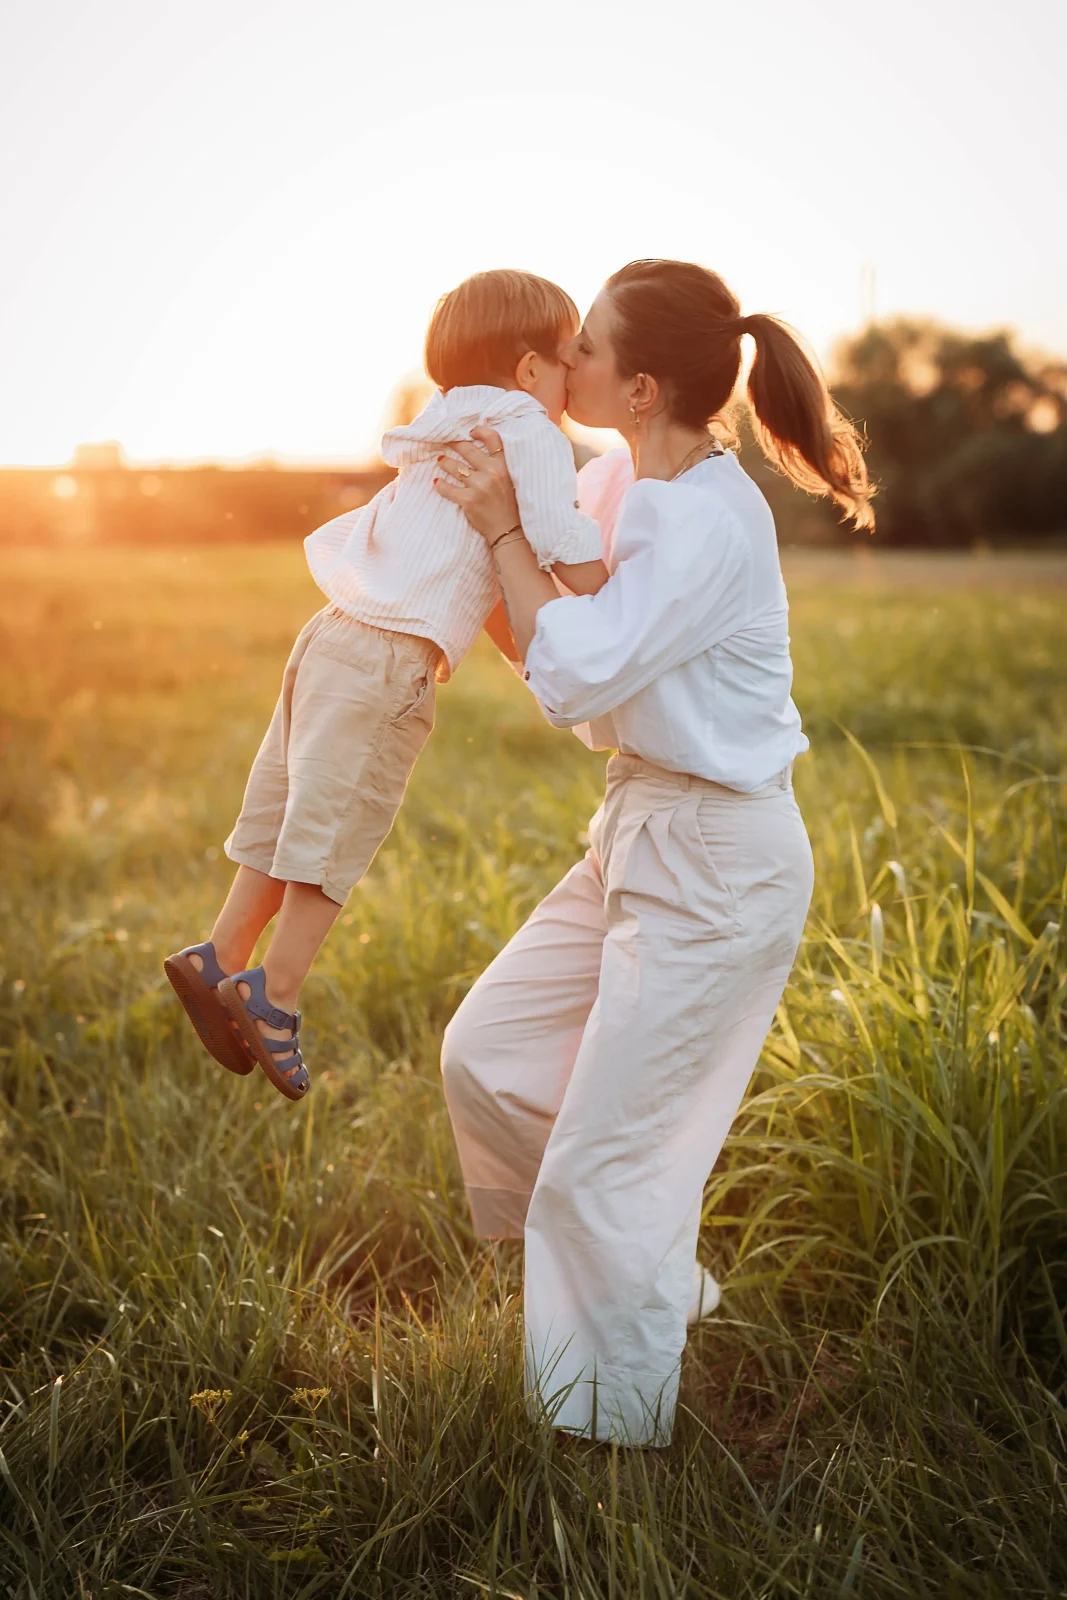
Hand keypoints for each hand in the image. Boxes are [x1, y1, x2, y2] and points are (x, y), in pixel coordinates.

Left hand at [433, 425, 521, 542]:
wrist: (509, 531)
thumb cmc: (509, 506)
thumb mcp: (510, 480)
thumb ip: (498, 466)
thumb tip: (478, 453)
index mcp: (504, 465)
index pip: (492, 439)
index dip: (479, 431)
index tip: (470, 432)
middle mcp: (492, 472)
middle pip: (466, 449)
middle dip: (453, 444)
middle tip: (445, 443)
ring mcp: (479, 486)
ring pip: (453, 466)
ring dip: (444, 462)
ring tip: (440, 460)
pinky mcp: (468, 500)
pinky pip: (447, 488)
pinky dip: (440, 485)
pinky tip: (436, 482)